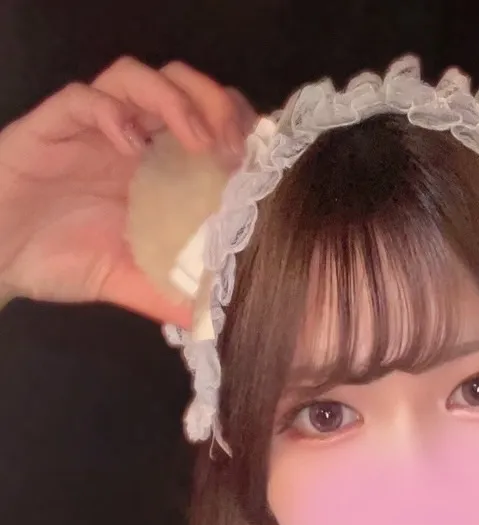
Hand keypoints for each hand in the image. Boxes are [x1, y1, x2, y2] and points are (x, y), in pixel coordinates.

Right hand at [0, 58, 253, 325]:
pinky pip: (81, 99)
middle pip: (177, 87)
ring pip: (133, 78)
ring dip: (172, 100)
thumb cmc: (56, 260)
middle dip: (212, 103)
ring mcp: (88, 129)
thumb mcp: (125, 281)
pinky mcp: (50, 128)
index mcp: (151, 167)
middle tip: (233, 143)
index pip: (201, 122)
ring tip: (195, 138)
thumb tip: (212, 321)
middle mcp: (124, 138)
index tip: (257, 160)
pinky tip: (130, 143)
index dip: (232, 128)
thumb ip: (167, 294)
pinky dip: (111, 113)